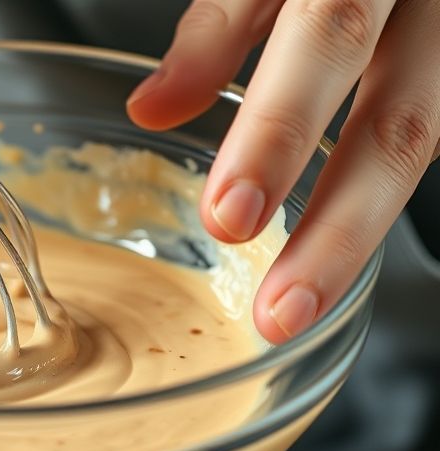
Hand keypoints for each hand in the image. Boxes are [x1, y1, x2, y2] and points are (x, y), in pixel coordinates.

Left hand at [127, 0, 439, 343]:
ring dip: (359, 232)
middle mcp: (426, 2)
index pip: (322, 39)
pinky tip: (335, 249)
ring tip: (299, 301)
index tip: (228, 217)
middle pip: (401, 121)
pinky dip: (382, 199)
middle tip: (280, 306)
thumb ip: (220, 26)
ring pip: (430, 141)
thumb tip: (153, 109)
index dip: (277, 132)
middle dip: (337, 225)